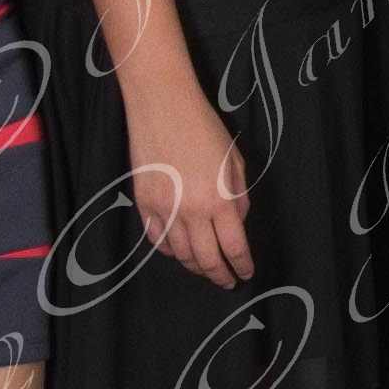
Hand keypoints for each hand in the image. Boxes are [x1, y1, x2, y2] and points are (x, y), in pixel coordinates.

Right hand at [127, 76, 256, 286]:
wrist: (163, 107)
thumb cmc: (205, 128)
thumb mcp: (235, 162)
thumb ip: (239, 197)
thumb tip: (236, 223)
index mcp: (220, 200)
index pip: (234, 247)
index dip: (241, 265)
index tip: (245, 273)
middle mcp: (191, 211)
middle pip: (206, 259)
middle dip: (219, 275)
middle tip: (226, 281)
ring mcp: (164, 209)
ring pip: (180, 254)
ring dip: (195, 266)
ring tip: (205, 268)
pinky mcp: (143, 203)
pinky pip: (156, 239)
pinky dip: (169, 250)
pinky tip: (178, 251)